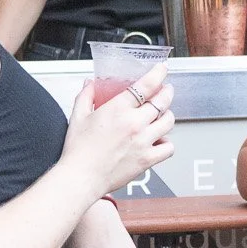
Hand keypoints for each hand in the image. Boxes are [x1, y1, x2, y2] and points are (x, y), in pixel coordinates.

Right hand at [62, 66, 173, 199]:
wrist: (81, 177)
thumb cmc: (78, 151)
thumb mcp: (78, 116)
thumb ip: (86, 96)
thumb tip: (90, 84)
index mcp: (118, 109)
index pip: (146, 85)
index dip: (158, 74)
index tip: (162, 70)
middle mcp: (134, 123)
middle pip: (162, 101)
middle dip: (167, 92)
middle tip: (165, 90)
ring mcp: (143, 141)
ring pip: (169, 121)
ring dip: (168, 115)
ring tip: (163, 114)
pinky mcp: (147, 159)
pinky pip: (168, 148)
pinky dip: (167, 143)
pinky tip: (159, 140)